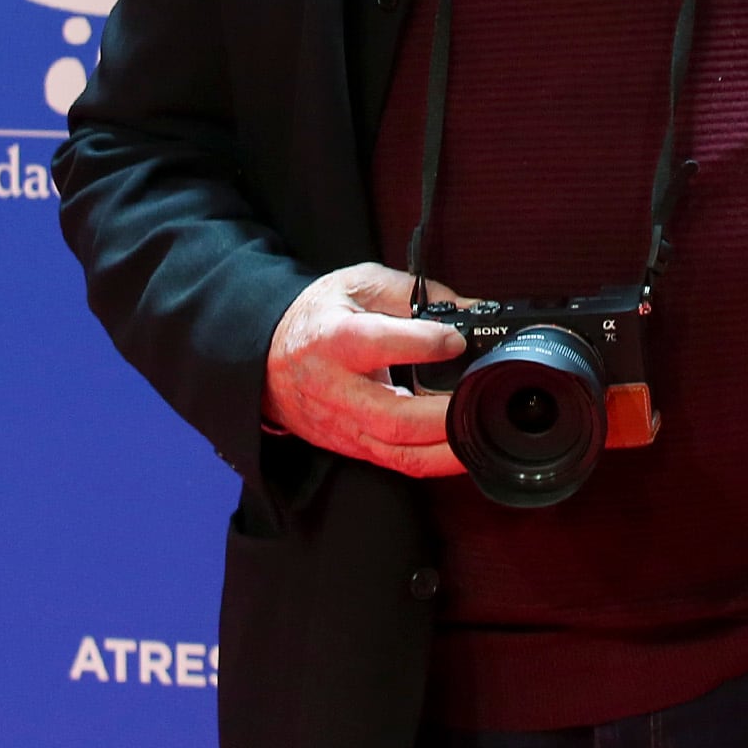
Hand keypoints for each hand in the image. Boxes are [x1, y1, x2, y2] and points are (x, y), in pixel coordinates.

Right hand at [261, 261, 469, 478]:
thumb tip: (467, 308)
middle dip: (444, 415)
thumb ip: (414, 293)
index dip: (425, 344)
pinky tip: (460, 448)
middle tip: (478, 397)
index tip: (458, 340)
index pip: (379, 345)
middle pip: (394, 416)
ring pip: (399, 451)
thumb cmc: (318, 318)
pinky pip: (398, 463)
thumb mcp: (359, 285)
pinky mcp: (352, 446)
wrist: (268, 357)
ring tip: (479, 430)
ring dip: (445, 449)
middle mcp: (337, 390)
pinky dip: (434, 460)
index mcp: (334, 340)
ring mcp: (344, 425)